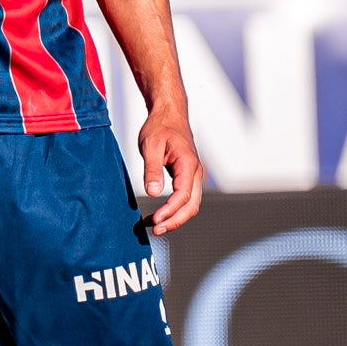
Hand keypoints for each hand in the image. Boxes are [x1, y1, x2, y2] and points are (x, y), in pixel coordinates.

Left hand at [138, 95, 205, 231]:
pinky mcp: (188, 176)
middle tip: (155, 231)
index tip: (155, 221)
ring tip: (154, 226)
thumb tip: (154, 193)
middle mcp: (195, 172)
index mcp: (188, 165)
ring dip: (175, 217)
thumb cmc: (159, 128)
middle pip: (191, 205)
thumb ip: (152, 169)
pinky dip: (175, 209)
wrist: (169, 115)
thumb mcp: (150, 146)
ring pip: (190, 204)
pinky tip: (159, 215)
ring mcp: (193, 175)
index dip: (170, 211)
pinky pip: (185, 198)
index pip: (182, 195)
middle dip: (175, 220)